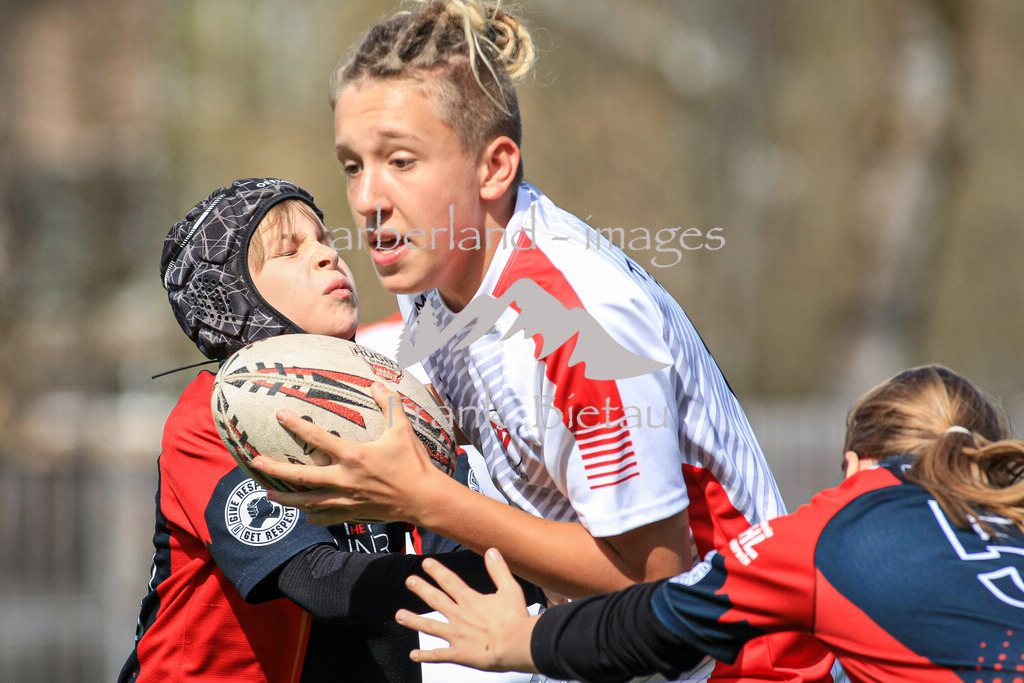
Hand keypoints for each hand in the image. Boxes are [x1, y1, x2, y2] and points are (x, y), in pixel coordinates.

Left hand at [253, 382, 453, 525]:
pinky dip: (313, 515)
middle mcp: (345, 479)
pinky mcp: (353, 514)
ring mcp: (347, 500)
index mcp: (354, 456)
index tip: (280, 414)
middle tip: (256, 461)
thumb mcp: (403, 429)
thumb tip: (376, 383)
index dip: (297, 424)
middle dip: (276, 469)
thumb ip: (389, 403)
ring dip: (287, 498)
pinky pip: (326, 517)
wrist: (425, 499)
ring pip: (308, 501)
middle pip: (302, 476)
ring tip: (269, 493)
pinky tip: (305, 514)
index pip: (318, 438)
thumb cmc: (414, 463)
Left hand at [396, 549, 539, 673]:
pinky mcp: (459, 654)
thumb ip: (498, 570)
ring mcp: (456, 635)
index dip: (436, 571)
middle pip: (435, 600)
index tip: (426, 563)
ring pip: (430, 626)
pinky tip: (414, 655)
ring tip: (399, 615)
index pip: (449, 581)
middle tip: (409, 581)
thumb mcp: (510, 589)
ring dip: (413, 620)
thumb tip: (491, 551)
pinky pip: (438, 655)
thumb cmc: (516, 620)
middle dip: (421, 589)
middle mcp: (459, 616)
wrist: (517, 645)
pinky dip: (425, 656)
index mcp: (471, 600)